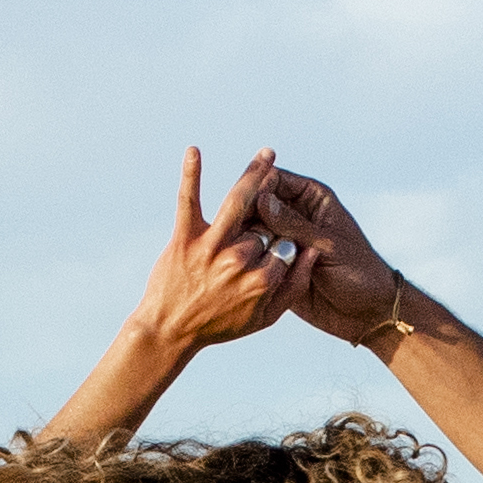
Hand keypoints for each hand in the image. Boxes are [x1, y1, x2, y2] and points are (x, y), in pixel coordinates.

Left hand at [123, 144, 307, 363]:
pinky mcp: (184, 238)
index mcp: (261, 282)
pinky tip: (194, 151)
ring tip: (267, 154)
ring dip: (255, 173)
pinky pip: (188, 200)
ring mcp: (210, 247)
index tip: (271, 257)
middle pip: (263, 226)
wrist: (170, 331)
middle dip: (263, 229)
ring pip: (238, 202)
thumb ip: (294, 287)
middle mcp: (238, 261)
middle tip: (248, 246)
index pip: (283, 247)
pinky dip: (190, 175)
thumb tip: (313, 252)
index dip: (280, 249)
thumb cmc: (220, 325)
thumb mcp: (265, 318)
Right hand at [247, 164, 418, 348]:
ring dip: (245, 241)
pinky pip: (255, 258)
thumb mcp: (328, 245)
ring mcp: (284, 241)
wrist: (368, 312)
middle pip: (258, 204)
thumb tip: (261, 200)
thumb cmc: (360, 272)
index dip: (256, 186)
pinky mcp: (277, 265)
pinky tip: (243, 271)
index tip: (241, 201)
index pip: (275, 180)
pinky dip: (248, 262)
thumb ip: (293, 224)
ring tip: (241, 255)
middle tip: (234, 233)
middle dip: (245, 216)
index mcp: (312, 198)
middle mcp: (295, 215)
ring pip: (252, 232)